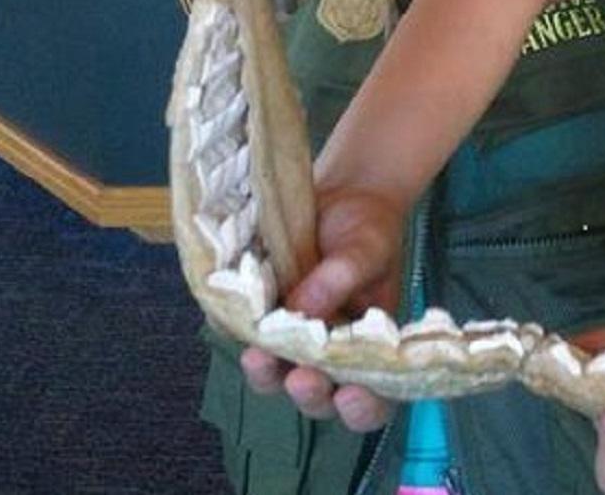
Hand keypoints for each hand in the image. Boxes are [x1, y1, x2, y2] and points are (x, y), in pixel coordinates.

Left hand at [238, 186, 406, 432]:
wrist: (343, 196)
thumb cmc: (368, 229)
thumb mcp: (365, 249)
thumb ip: (339, 280)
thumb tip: (301, 312)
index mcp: (373, 350)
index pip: (374, 397)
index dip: (363, 408)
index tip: (350, 395)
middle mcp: (332, 356)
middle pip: (319, 397)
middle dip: (308, 394)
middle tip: (300, 378)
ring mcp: (293, 342)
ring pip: (276, 376)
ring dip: (266, 373)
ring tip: (256, 354)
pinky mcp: (262, 320)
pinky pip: (242, 335)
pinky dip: (234, 331)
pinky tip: (230, 315)